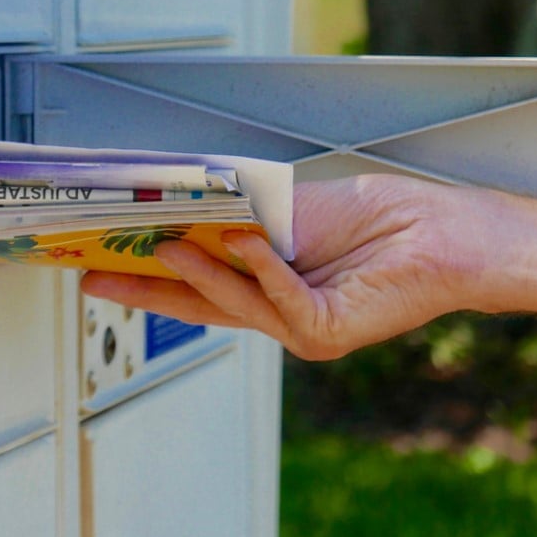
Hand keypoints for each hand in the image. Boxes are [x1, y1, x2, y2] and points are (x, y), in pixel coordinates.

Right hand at [81, 175, 492, 359]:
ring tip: (162, 244)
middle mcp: (279, 313)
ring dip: (198, 272)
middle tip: (93, 275)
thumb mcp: (289, 210)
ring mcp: (301, 327)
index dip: (147, 274)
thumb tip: (180, 205)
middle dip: (144, 289)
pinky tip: (244, 242)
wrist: (443, 233)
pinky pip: (282, 300)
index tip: (101, 259)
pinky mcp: (328, 331)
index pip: (194, 283)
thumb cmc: (378, 217)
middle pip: (198, 303)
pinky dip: (262, 268)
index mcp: (266, 283)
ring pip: (235, 303)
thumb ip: (239, 218)